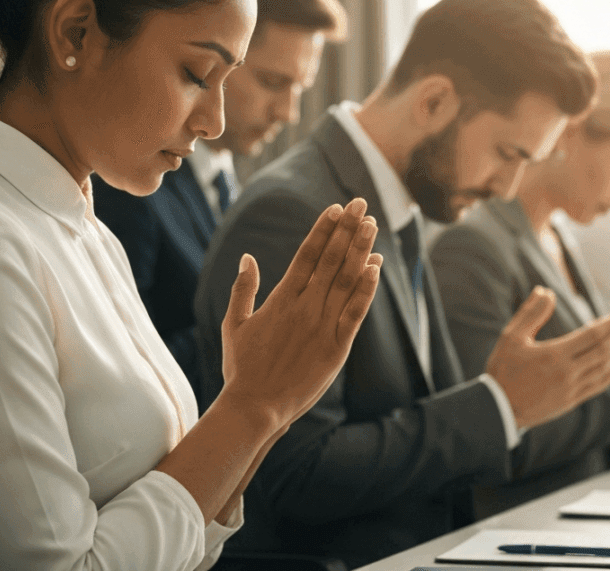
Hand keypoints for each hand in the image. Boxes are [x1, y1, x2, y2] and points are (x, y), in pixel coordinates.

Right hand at [218, 199, 380, 430]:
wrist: (254, 406)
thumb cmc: (241, 368)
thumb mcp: (234, 324)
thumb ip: (243, 289)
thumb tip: (247, 257)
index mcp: (280, 299)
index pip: (306, 255)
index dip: (323, 230)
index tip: (336, 209)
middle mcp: (304, 307)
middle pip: (330, 259)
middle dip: (347, 229)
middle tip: (360, 203)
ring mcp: (322, 326)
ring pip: (345, 280)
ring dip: (360, 250)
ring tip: (371, 224)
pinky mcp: (336, 348)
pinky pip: (355, 313)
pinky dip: (365, 288)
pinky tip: (376, 266)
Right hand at [485, 287, 609, 429]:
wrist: (499, 409)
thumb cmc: (503, 370)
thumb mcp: (511, 337)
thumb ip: (531, 314)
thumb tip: (546, 292)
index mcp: (555, 355)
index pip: (593, 335)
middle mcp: (568, 373)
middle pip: (604, 351)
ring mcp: (572, 389)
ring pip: (605, 369)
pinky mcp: (571, 401)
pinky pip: (598, 385)